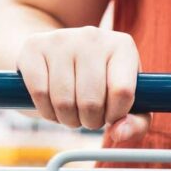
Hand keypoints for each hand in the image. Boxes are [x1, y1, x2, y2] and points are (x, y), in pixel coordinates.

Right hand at [16, 26, 149, 141]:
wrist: (59, 53)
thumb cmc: (102, 83)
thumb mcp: (129, 100)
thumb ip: (136, 123)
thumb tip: (119, 134)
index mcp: (123, 46)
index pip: (123, 92)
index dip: (115, 115)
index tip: (111, 115)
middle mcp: (94, 37)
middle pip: (92, 101)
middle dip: (91, 121)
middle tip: (90, 116)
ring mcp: (62, 39)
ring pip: (64, 101)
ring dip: (68, 119)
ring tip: (73, 112)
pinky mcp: (34, 46)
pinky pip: (40, 94)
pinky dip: (47, 111)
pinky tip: (54, 106)